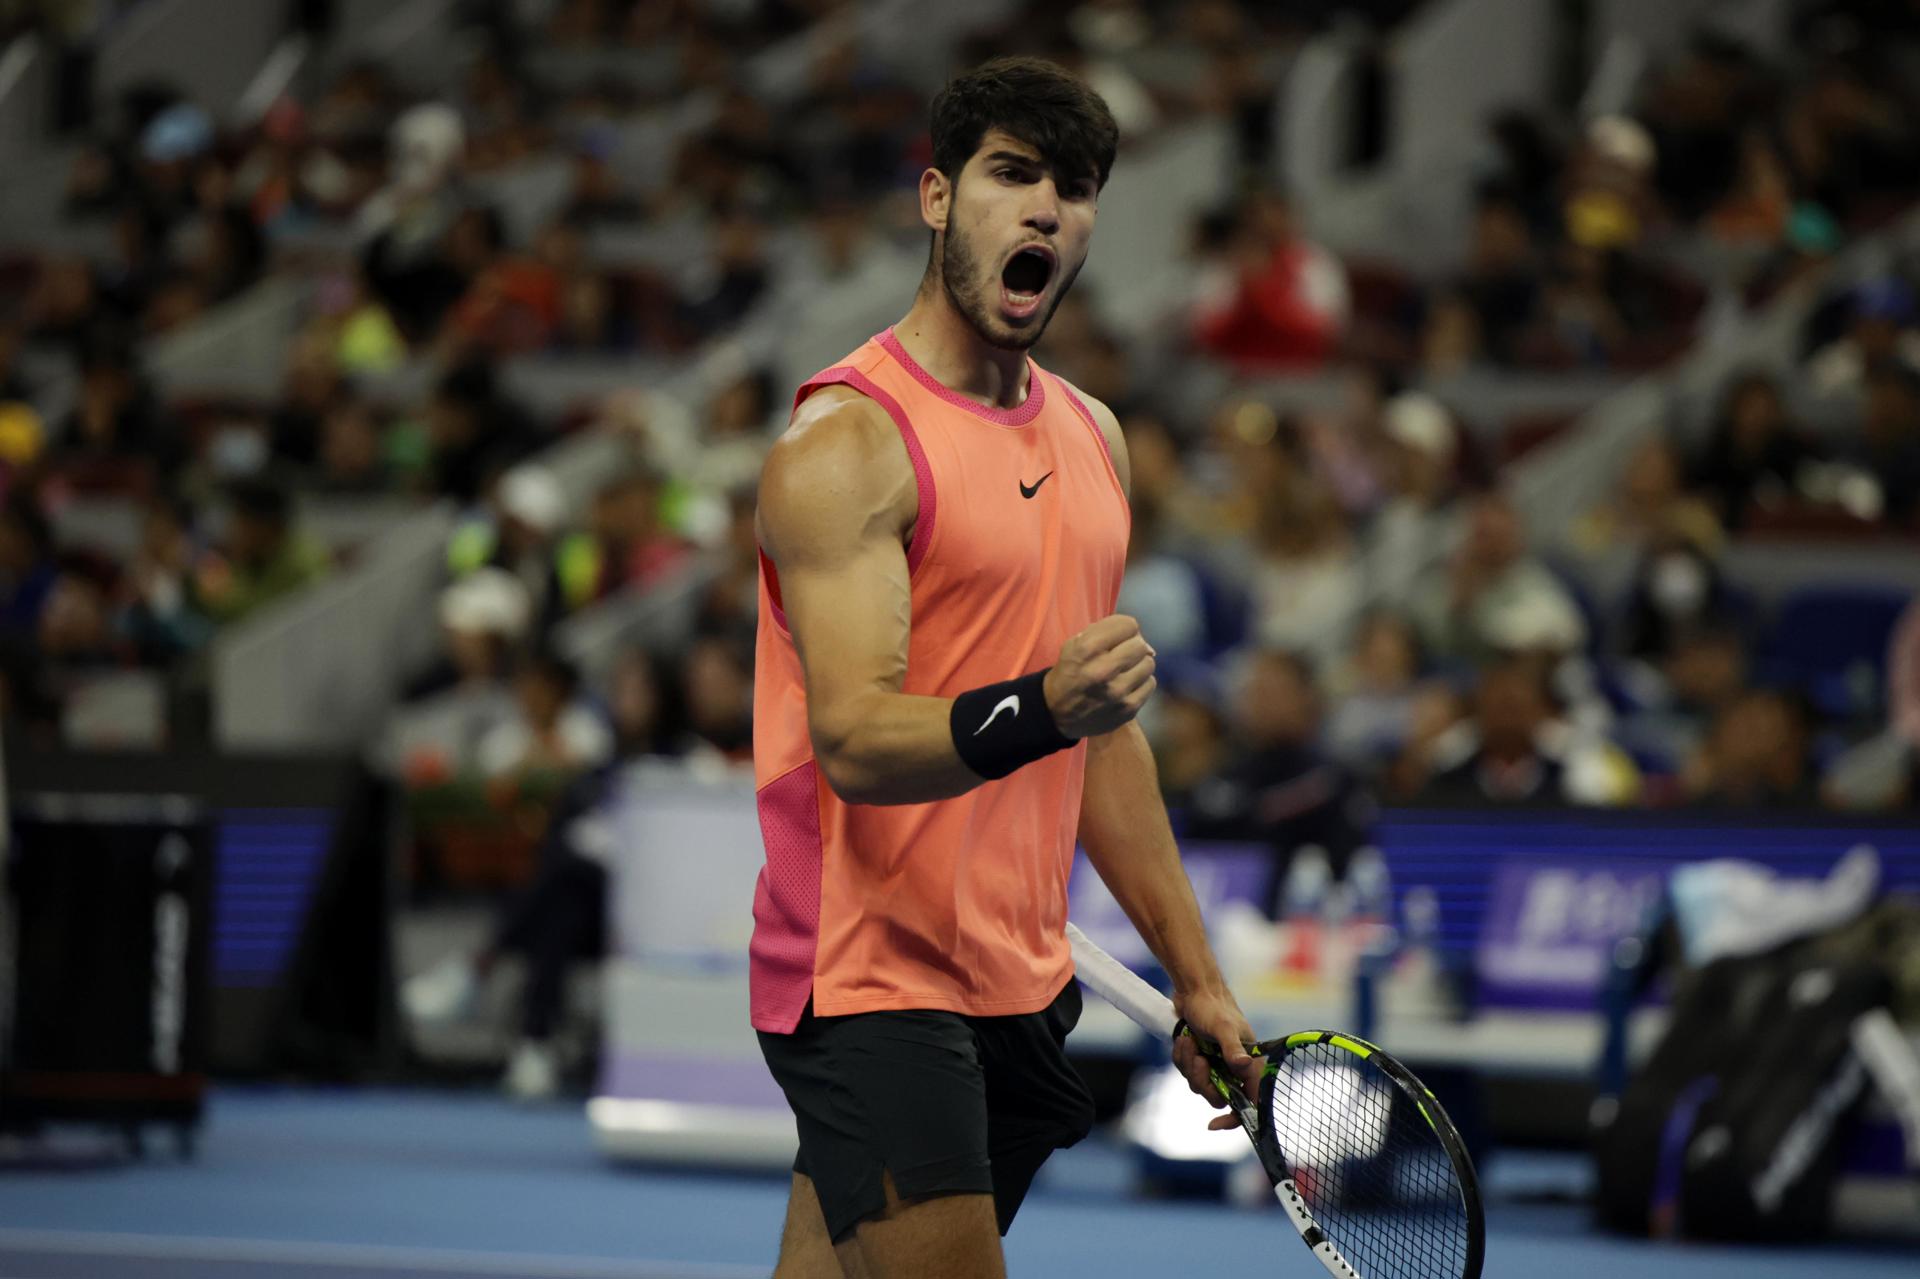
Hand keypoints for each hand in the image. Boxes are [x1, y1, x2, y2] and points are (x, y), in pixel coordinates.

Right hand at [1044, 614, 1155, 738]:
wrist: (1057, 713)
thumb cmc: (1068, 673)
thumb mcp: (1073, 644)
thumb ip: (1103, 632)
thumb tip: (1138, 635)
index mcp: (1087, 650)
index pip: (1128, 625)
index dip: (1124, 629)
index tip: (1118, 637)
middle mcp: (1103, 670)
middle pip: (1140, 645)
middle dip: (1132, 646)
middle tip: (1123, 654)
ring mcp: (1118, 692)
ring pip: (1149, 664)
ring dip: (1138, 664)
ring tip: (1126, 670)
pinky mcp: (1128, 708)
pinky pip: (1150, 684)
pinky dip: (1141, 682)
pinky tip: (1129, 685)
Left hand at [1171, 988, 1264, 1130]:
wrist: (1193, 990)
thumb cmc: (1213, 1006)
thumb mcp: (1223, 1027)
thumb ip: (1233, 1049)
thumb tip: (1243, 1067)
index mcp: (1249, 1064)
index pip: (1250, 1101)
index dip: (1235, 1118)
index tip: (1215, 1124)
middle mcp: (1234, 1067)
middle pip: (1217, 1096)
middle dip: (1202, 1081)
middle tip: (1198, 1060)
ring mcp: (1216, 1064)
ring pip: (1199, 1084)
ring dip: (1189, 1065)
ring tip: (1189, 1042)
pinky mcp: (1200, 1058)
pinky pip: (1187, 1072)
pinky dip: (1182, 1057)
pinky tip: (1184, 1040)